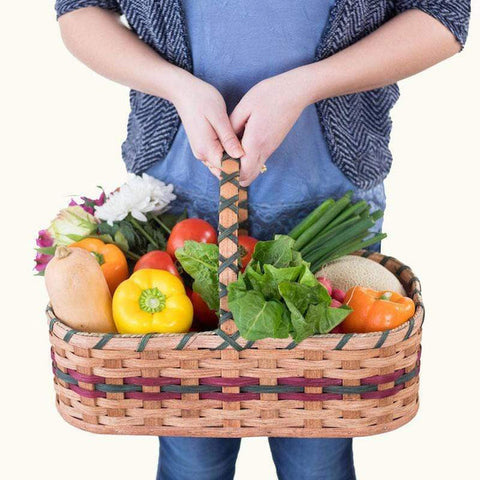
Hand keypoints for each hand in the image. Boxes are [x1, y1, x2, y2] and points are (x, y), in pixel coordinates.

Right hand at [173, 74, 243, 176]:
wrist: (184, 92)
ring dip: (233, 161)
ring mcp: (201, 152)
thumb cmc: (202, 100)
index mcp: (206, 148)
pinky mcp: (202, 147)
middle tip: (253, 153)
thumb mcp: (219, 117)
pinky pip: (217, 158)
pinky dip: (227, 155)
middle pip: (224, 169)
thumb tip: (240, 156)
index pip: (226, 168)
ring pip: (221, 165)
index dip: (241, 166)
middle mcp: (202, 155)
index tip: (253, 158)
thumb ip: (228, 139)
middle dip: (238, 165)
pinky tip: (236, 144)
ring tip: (246, 148)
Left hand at [230, 71, 309, 185]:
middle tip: (221, 163)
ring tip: (228, 154)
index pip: (241, 171)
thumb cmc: (269, 96)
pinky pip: (258, 161)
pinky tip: (240, 147)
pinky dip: (248, 162)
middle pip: (248, 177)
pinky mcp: (272, 146)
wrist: (295, 93)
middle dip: (233, 175)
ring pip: (254, 171)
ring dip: (241, 169)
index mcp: (255, 142)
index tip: (217, 165)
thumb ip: (231, 126)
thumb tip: (222, 141)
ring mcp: (270, 149)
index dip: (228, 172)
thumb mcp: (244, 107)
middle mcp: (264, 150)